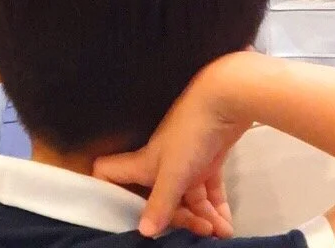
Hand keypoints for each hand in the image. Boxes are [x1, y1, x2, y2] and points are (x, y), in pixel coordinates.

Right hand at [94, 55, 252, 237]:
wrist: (227, 100)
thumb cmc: (192, 132)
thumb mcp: (173, 172)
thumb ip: (160, 203)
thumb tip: (143, 232)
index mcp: (145, 163)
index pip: (111, 173)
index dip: (107, 189)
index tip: (117, 212)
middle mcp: (162, 164)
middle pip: (160, 200)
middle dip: (179, 220)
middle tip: (201, 232)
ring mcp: (187, 162)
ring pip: (188, 199)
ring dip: (203, 219)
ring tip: (221, 233)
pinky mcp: (209, 160)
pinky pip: (209, 192)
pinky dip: (216, 209)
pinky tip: (226, 225)